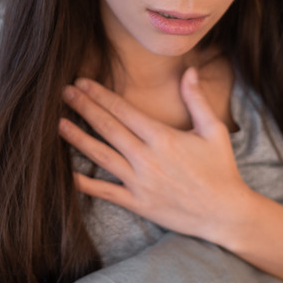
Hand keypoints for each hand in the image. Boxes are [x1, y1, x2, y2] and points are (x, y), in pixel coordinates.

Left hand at [59, 67, 251, 242]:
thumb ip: (196, 99)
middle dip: (84, 107)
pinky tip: (65, 171)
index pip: (123, 110)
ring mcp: (139, 182)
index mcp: (163, 137)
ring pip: (101, 156)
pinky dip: (84, 182)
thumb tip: (190, 70)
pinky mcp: (137, 203)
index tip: (83, 82)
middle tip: (64, 93)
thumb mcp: (214, 130)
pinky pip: (104, 191)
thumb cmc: (221, 169)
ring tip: (58, 124)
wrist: (224, 213)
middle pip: (107, 127)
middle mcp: (147, 158)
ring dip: (77, 138)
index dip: (100, 94)